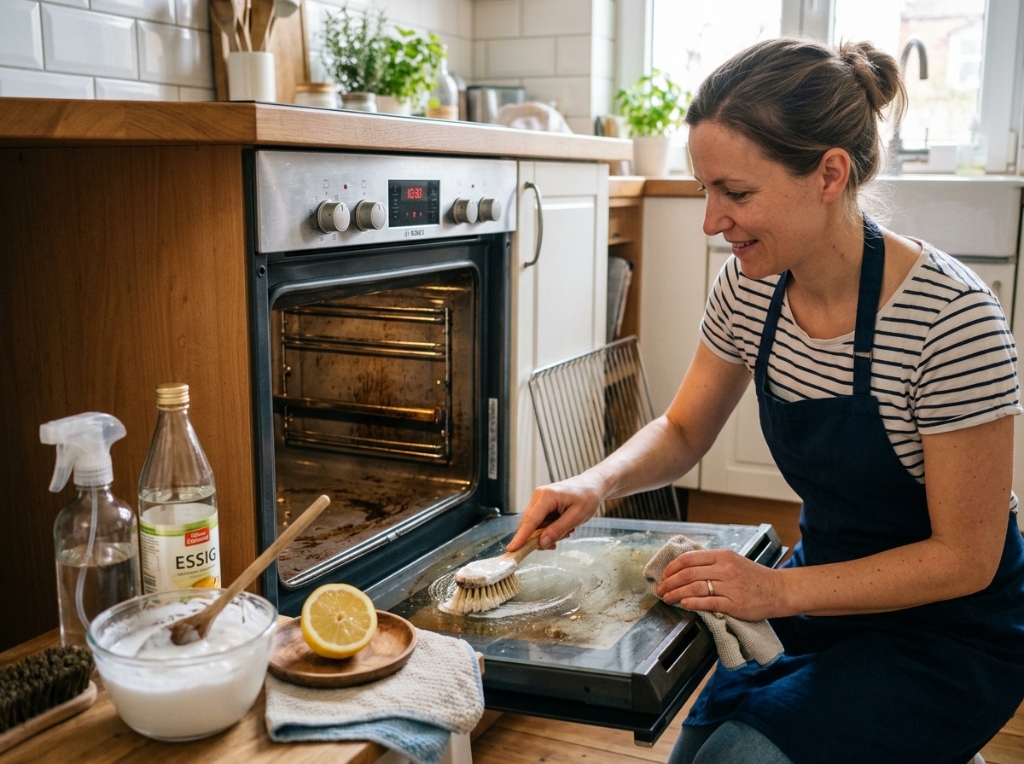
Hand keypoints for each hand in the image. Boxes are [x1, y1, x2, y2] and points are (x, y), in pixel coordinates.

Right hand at [507, 475, 604, 551]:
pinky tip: (563, 528)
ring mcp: (538, 500)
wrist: (592, 485)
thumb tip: (541, 543)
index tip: (512, 549)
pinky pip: (539, 522)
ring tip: (567, 531)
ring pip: (534, 525)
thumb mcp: (576, 517)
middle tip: (556, 545)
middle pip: (529, 524)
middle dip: (540, 538)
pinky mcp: (541, 504)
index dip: (521, 537)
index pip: (530, 521)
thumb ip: (558, 530)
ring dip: (547, 534)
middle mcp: (538, 496)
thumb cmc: (587, 497)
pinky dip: (549, 529)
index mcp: (546, 496)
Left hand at [656, 548, 783, 621]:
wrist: (778, 590)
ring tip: (667, 599)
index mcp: (722, 556)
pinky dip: (693, 603)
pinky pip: (708, 603)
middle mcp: (724, 569)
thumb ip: (712, 562)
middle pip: (688, 574)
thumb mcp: (733, 560)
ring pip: (695, 588)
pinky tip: (684, 604)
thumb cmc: (754, 576)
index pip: (689, 559)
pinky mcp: (734, 604)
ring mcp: (729, 587)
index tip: (664, 575)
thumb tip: (686, 568)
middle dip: (669, 582)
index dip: (672, 567)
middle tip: (660, 589)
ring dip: (676, 594)